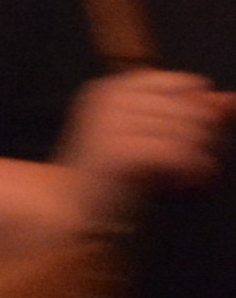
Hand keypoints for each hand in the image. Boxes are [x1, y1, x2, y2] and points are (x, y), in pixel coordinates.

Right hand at [62, 66, 227, 219]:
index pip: (185, 84)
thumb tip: (232, 100)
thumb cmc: (119, 175)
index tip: (193, 141)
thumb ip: (193, 115)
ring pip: (190, 133)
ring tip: (187, 180)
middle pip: (194, 110)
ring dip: (199, 161)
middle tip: (193, 168)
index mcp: (114, 87)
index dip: (199, 114)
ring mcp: (111, 122)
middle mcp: (109, 98)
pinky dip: (192, 173)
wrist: (76, 213)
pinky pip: (179, 155)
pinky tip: (185, 186)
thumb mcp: (155, 136)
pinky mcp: (118, 151)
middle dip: (205, 143)